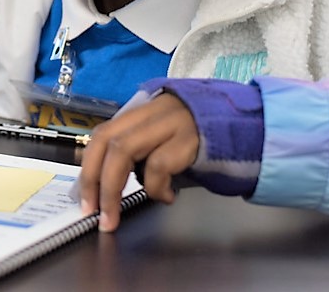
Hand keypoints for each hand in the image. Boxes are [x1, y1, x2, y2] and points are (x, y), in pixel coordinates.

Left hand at [77, 93, 198, 231]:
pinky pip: (158, 166)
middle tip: (93, 212)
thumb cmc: (200, 141)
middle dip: (94, 180)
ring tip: (114, 216)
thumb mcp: (164, 139)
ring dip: (113, 190)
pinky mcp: (189, 139)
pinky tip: (167, 197)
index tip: (82, 198)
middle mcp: (152, 113)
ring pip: (125, 151)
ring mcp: (170, 123)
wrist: (245, 127)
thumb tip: (105, 186)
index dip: (87, 167)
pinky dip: (155, 188)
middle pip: (108, 141)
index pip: (102, 134)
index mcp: (142, 112)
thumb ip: (140, 151)